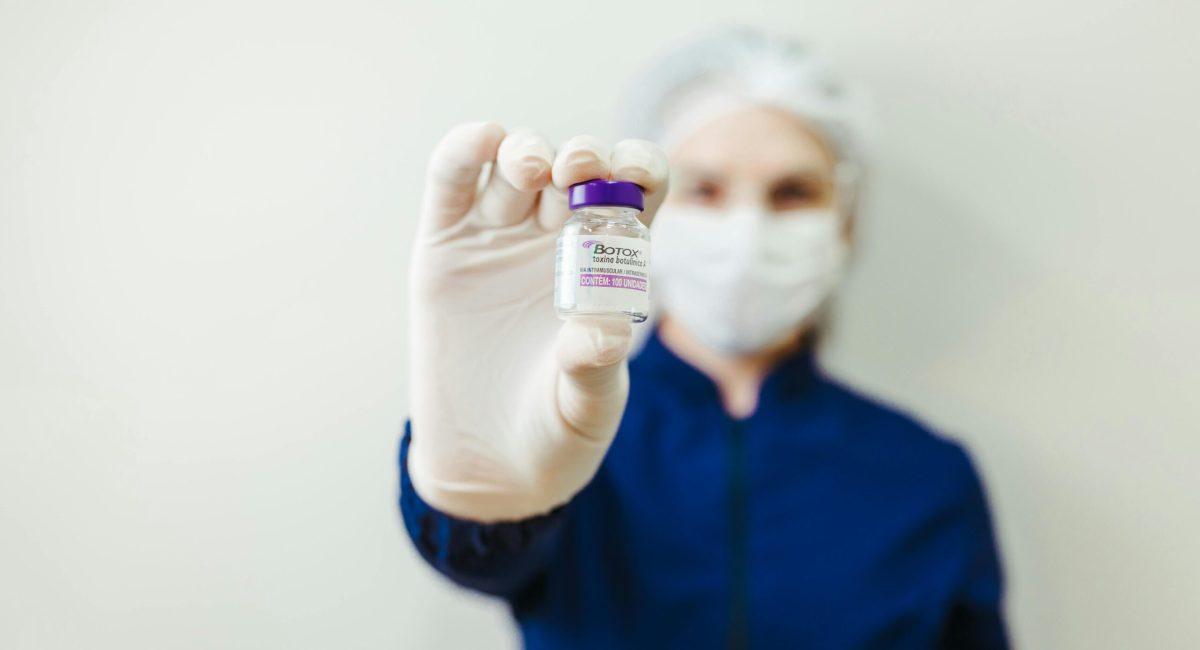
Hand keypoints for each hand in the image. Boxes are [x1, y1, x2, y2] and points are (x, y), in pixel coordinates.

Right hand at [407, 122, 668, 521]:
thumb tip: (604, 329)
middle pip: (577, 167)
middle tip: (578, 171)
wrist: (489, 467)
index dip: (639, 168)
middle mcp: (557, 239)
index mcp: (609, 264)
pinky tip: (481, 143)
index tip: (633, 176)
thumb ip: (595, 368)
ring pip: (516, 162)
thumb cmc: (555, 432)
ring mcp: (498, 237)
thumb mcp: (585, 408)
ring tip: (532, 170)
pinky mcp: (445, 247)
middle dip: (583, 155)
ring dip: (527, 150)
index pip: (635, 192)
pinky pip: (452, 182)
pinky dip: (465, 151)